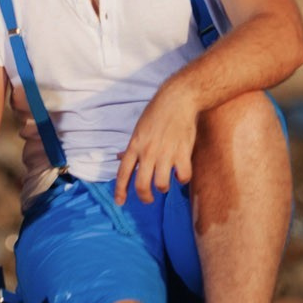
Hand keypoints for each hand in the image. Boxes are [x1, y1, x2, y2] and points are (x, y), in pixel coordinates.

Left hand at [114, 84, 199, 205]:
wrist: (177, 100)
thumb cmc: (156, 113)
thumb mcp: (138, 129)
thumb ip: (131, 147)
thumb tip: (119, 157)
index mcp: (135, 146)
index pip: (123, 172)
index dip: (120, 190)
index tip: (120, 202)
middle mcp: (148, 152)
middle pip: (142, 185)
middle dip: (145, 197)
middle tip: (149, 198)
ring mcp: (166, 153)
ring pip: (162, 184)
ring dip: (163, 187)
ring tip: (165, 182)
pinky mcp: (183, 153)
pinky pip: (183, 176)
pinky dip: (182, 179)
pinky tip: (180, 173)